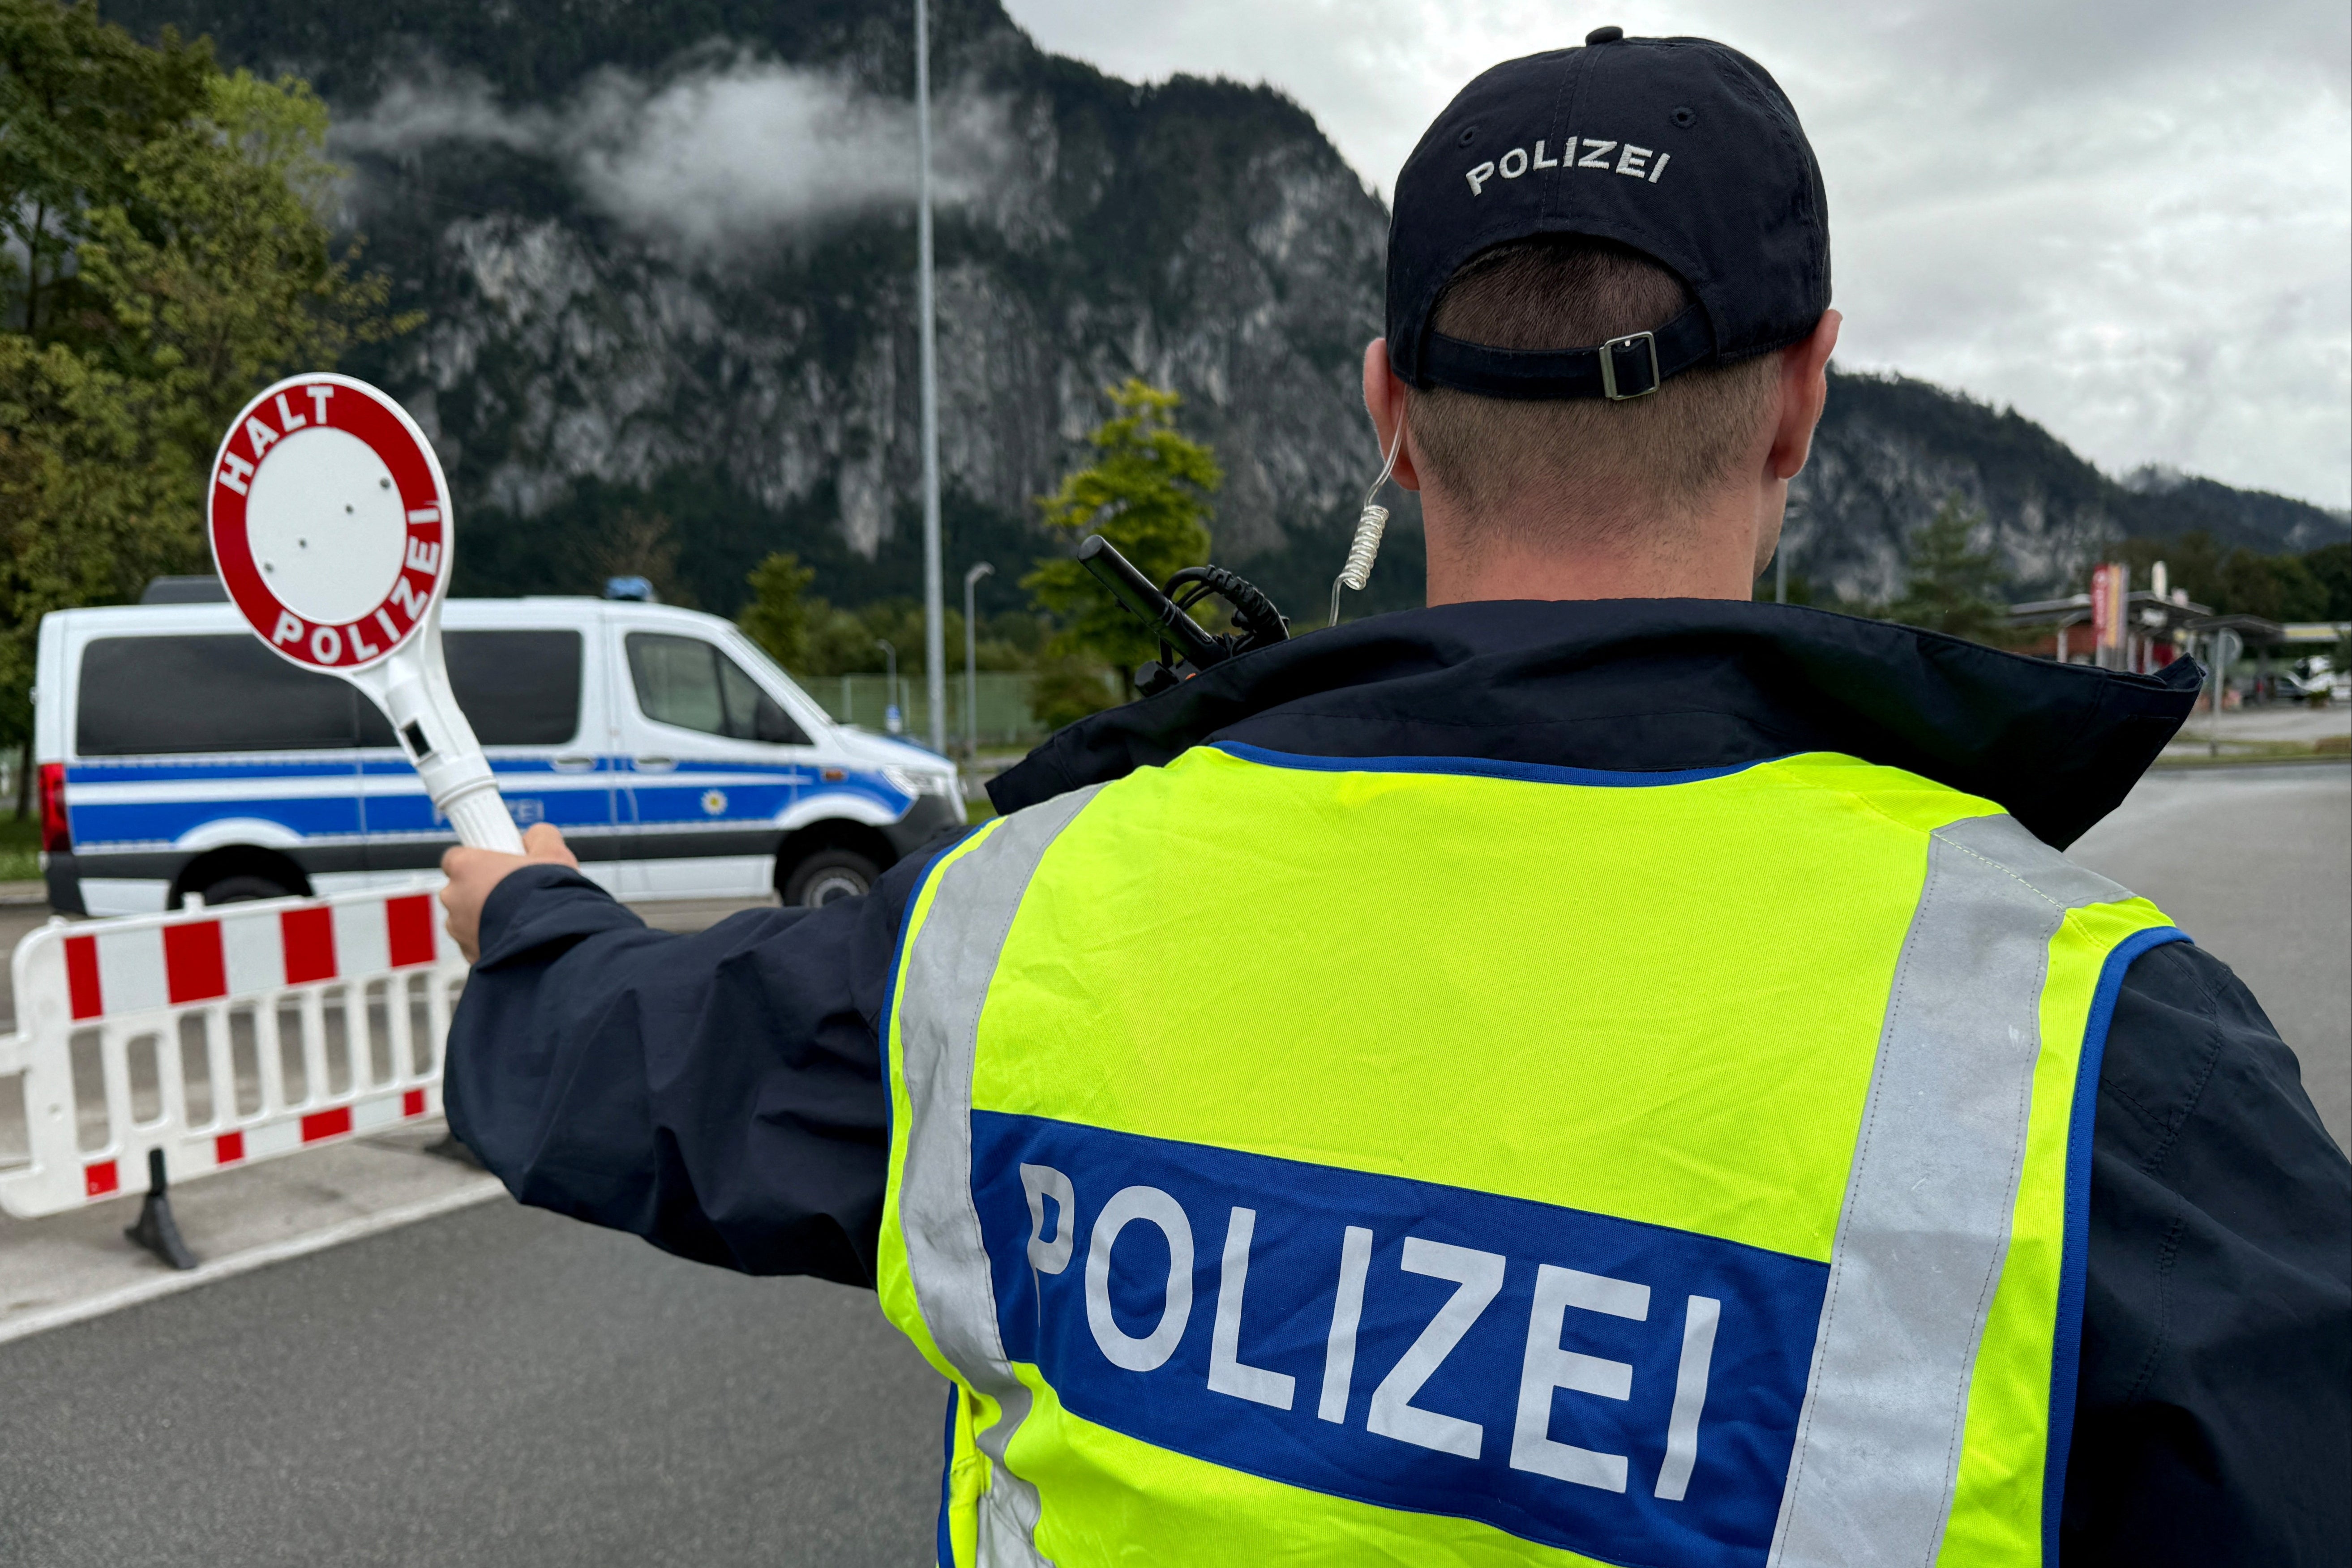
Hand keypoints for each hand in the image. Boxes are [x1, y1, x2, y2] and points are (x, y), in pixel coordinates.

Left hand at [440, 822, 578, 961]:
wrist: (552, 941)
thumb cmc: (547, 895)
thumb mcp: (553, 853)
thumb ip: (540, 837)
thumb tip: (535, 837)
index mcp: (465, 866)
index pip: (456, 857)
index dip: (479, 861)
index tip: (496, 866)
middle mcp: (453, 896)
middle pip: (462, 889)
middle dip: (483, 892)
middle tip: (514, 893)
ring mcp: (457, 928)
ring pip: (467, 919)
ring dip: (486, 918)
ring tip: (518, 918)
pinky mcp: (468, 953)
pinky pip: (476, 943)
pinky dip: (492, 941)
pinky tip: (516, 938)